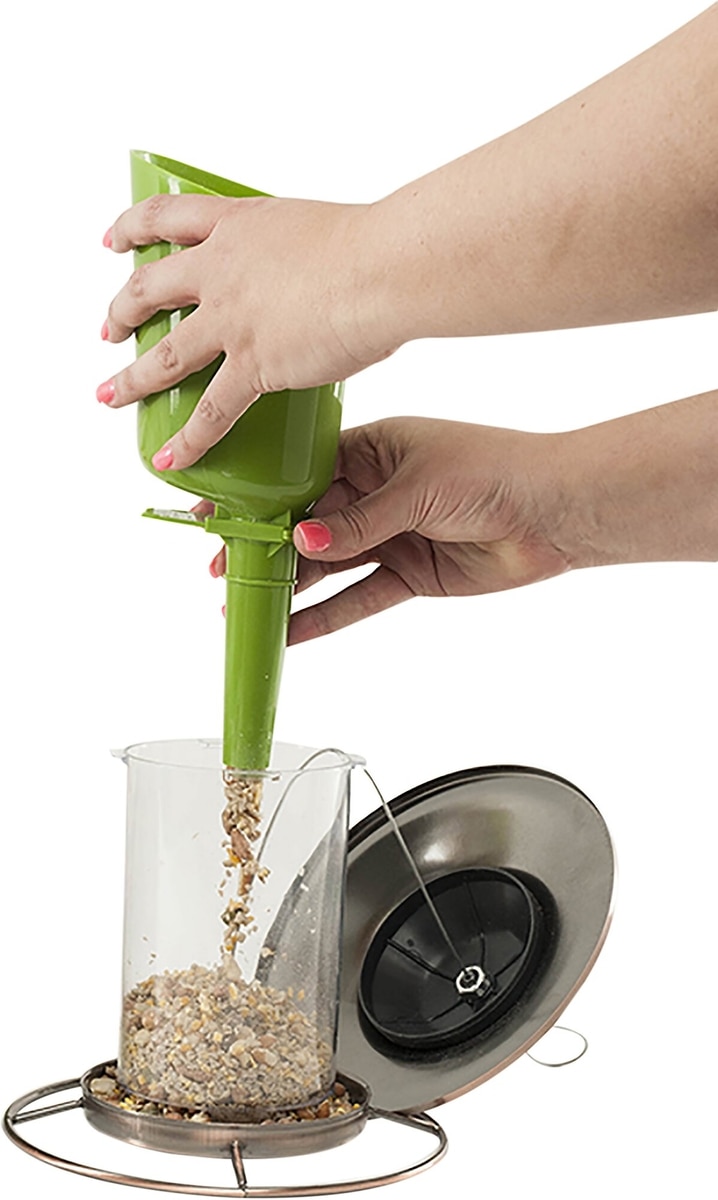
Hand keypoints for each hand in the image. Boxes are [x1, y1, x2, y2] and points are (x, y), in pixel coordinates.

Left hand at [100, 194, 396, 468]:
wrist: (384, 267)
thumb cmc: (374, 245)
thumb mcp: (322, 231)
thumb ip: (305, 259)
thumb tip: (323, 288)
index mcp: (240, 224)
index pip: (167, 218)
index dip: (133, 229)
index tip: (115, 241)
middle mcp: (223, 269)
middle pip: (150, 288)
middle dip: (121, 310)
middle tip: (109, 330)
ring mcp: (232, 319)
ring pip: (164, 354)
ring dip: (131, 379)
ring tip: (110, 395)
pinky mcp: (254, 364)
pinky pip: (211, 412)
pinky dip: (188, 441)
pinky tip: (169, 458)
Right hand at [205, 395, 717, 640]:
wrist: (554, 511)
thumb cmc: (494, 472)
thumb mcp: (417, 488)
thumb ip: (359, 522)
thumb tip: (303, 541)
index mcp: (373, 450)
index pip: (301, 473)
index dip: (260, 497)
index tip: (220, 514)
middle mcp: (375, 490)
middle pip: (307, 521)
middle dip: (265, 547)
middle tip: (221, 569)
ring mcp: (390, 534)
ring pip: (327, 564)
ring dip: (288, 586)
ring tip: (242, 606)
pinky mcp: (409, 573)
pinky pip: (358, 598)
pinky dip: (326, 616)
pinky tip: (290, 631)